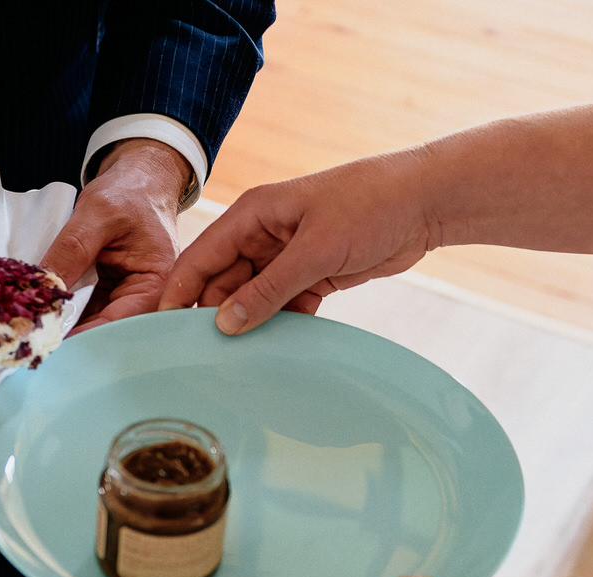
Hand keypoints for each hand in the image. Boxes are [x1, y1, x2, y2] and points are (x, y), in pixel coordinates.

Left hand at [41, 139, 190, 334]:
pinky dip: (66, 313)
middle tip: (36, 345)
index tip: (53, 345)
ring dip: (66, 328)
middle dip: (74, 337)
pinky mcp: (110, 291)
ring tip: (34, 335)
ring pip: (94, 322)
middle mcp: (147, 296)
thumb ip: (71, 251)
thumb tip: (43, 291)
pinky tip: (42, 318)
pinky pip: (86, 309)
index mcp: (158, 282)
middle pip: (108, 329)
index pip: (121, 320)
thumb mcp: (98, 214)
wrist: (138, 178)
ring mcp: (127, 295)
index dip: (87, 336)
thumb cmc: (130, 190)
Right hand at [160, 150, 440, 334]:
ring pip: (252, 298)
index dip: (179, 293)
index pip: (200, 258)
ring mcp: (287, 256)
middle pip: (222, 283)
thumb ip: (268, 289)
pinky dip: (282, 324)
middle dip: (216, 315)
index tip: (164, 331)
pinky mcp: (312, 274)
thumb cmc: (370, 205)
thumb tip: (225, 324)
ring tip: (242, 358)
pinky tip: (281, 347)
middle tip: (208, 356)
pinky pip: (283, 306)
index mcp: (253, 215)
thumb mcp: (315, 250)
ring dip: (251, 324)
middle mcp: (263, 235)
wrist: (428, 202)